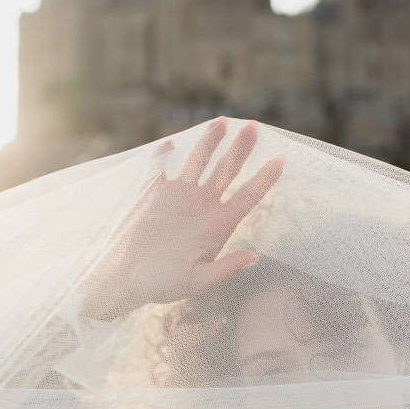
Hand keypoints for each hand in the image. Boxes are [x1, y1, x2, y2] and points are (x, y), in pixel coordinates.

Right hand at [80, 118, 285, 316]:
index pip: (248, 196)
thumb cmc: (163, 285)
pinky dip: (163, 155)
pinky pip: (160, 166)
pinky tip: (169, 146)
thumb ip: (225, 269)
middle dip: (240, 149)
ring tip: (222, 122)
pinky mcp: (155, 192)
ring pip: (199, 161)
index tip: (282, 160)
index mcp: (219, 225)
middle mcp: (203, 205)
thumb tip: (254, 257)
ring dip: (210, 142)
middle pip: (227, 171)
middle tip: (254, 128)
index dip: (265, 178)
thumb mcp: (197, 283)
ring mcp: (180, 195)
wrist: (127, 279)